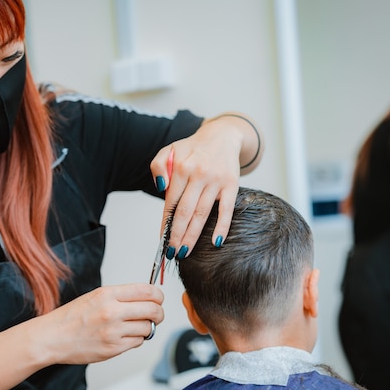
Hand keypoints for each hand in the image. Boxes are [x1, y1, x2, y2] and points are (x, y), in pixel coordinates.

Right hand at [40, 284, 163, 364]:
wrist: (53, 337)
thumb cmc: (72, 317)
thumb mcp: (95, 296)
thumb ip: (121, 297)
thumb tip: (147, 299)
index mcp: (108, 294)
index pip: (147, 291)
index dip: (158, 296)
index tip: (158, 299)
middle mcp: (112, 311)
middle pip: (153, 310)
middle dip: (158, 313)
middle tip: (155, 315)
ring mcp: (114, 331)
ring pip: (147, 328)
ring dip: (146, 328)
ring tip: (133, 327)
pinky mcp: (114, 348)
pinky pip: (138, 342)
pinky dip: (135, 339)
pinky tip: (124, 336)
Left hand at [150, 114, 261, 256]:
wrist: (222, 136)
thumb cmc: (192, 148)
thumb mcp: (169, 150)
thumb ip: (158, 167)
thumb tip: (160, 188)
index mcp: (180, 168)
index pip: (170, 202)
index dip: (165, 223)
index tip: (162, 240)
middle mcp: (198, 175)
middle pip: (185, 211)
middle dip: (177, 235)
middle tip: (172, 253)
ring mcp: (216, 181)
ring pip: (202, 213)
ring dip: (193, 235)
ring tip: (185, 251)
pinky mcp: (232, 185)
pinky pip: (227, 210)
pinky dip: (222, 227)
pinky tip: (216, 242)